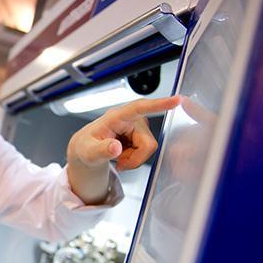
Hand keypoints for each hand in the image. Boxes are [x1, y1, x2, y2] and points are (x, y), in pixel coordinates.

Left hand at [66, 96, 180, 203]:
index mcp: (115, 117)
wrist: (87, 148)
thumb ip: (101, 150)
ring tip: (118, 157)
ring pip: (148, 149)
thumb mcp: (88, 152)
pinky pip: (146, 152)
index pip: (139, 108)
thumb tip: (115, 148)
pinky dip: (134, 159)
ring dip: (133, 159)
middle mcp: (130, 119)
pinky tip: (123, 155)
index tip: (177, 100)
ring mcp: (138, 126)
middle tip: (118, 163)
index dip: (159, 104)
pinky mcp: (142, 134)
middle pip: (148, 144)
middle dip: (135, 159)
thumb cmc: (86, 146)